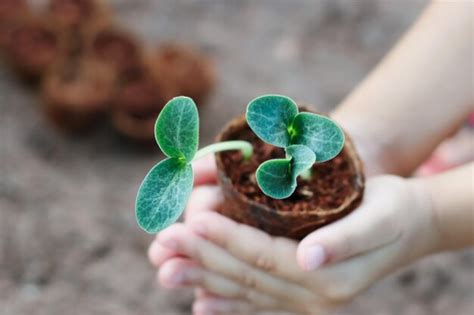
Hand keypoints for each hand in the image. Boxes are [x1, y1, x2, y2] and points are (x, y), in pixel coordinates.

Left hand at [149, 156, 439, 313]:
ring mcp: (301, 297)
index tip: (190, 221)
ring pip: (242, 288)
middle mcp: (311, 295)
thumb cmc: (392, 209)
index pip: (263, 257)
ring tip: (164, 268)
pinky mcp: (296, 291)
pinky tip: (199, 302)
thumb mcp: (380, 215)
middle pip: (244, 275)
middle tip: (162, 243)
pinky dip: (224, 300)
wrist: (405, 224)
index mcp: (327, 277)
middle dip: (200, 257)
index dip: (225, 240)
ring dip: (200, 277)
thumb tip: (309, 258)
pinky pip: (254, 299)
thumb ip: (346, 239)